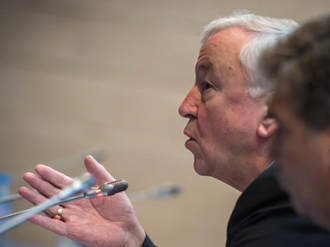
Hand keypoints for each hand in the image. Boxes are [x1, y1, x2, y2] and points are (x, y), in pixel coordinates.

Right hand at [19, 155, 145, 246]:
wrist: (125, 229)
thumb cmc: (120, 208)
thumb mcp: (109, 186)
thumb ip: (98, 172)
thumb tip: (88, 158)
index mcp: (83, 193)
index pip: (63, 182)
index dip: (51, 175)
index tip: (40, 168)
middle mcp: (75, 204)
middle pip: (53, 193)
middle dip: (40, 184)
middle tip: (28, 176)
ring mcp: (72, 217)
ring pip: (50, 208)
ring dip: (37, 200)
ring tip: (25, 191)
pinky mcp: (72, 230)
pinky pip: (54, 226)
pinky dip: (42, 221)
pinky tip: (32, 214)